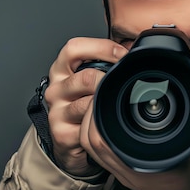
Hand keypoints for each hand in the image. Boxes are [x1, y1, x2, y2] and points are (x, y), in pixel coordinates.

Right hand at [45, 37, 127, 175]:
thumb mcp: (89, 81)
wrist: (68, 141)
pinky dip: (100, 125)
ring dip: (106, 105)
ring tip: (116, 106)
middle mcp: (55, 88)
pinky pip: (87, 127)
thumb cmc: (83, 106)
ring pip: (88, 104)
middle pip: (85, 77)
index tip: (123, 54)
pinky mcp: (61, 134)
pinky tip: (105, 124)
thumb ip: (104, 64)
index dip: (101, 47)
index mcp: (61, 70)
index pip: (73, 48)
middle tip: (126, 83)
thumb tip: (133, 51)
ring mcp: (56, 112)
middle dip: (109, 81)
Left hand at [80, 84, 189, 189]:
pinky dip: (96, 130)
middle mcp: (128, 165)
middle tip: (102, 87)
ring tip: (102, 98)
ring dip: (91, 119)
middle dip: (92, 109)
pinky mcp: (121, 169)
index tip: (105, 87)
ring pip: (90, 144)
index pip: (103, 136)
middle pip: (91, 137)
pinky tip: (105, 115)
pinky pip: (98, 150)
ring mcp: (122, 170)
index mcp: (143, 159)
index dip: (97, 110)